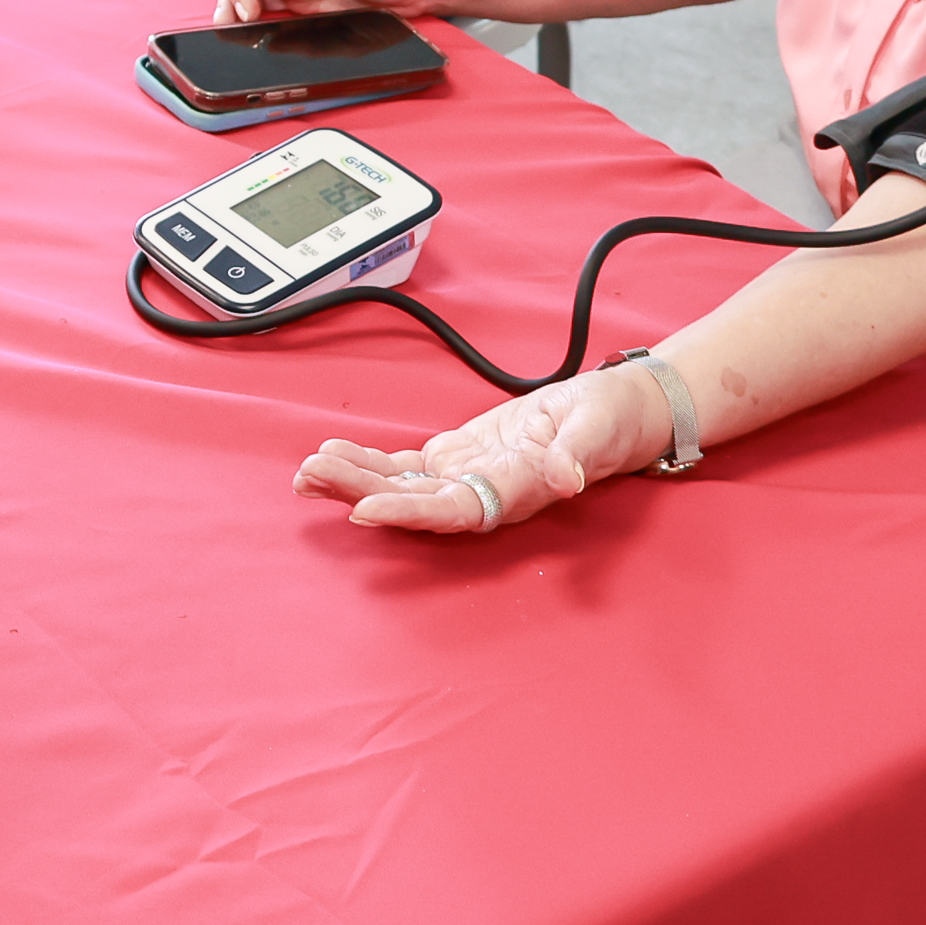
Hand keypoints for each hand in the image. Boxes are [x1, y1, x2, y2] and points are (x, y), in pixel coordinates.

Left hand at [291, 366, 668, 536]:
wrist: (619, 412)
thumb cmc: (612, 422)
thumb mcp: (599, 430)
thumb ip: (579, 455)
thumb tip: (565, 478)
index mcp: (516, 492)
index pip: (454, 510)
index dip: (408, 512)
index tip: (362, 509)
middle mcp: (484, 493)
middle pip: (413, 501)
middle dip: (360, 491)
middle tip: (310, 478)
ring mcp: (468, 476)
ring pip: (402, 485)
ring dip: (354, 479)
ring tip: (306, 471)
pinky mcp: (459, 456)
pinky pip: (408, 465)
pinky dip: (370, 461)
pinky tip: (334, 454)